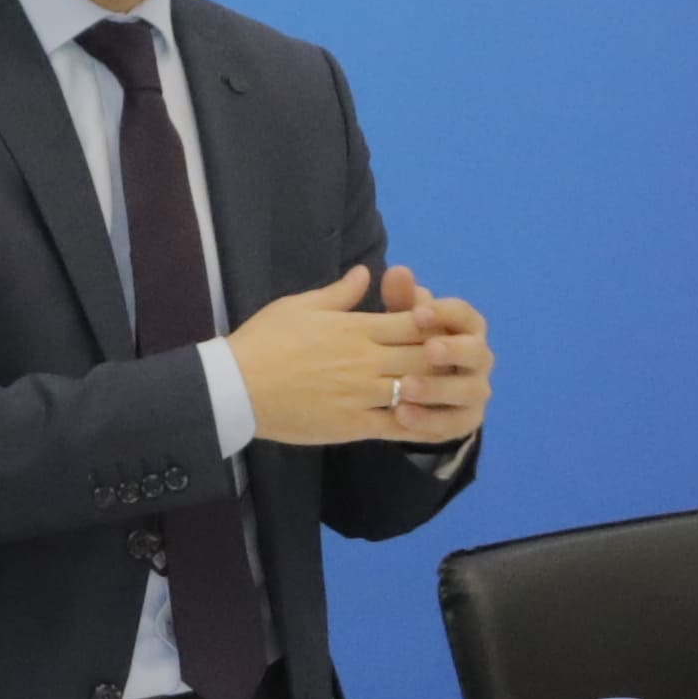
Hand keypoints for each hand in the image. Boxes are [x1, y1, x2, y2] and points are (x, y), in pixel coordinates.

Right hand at [231, 261, 487, 448]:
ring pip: (416, 390)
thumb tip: (366, 273)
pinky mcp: (354, 425)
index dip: (435, 324)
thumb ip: (339, 293)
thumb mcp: (300, 305)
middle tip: (460, 361)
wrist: (237, 388)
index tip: (445, 328)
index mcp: (356, 328)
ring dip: (436, 389)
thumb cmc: (265, 341)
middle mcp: (367, 360)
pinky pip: (397, 425)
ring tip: (451, 390)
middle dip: (444, 357)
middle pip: (424, 355)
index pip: (412, 323)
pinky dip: (418, 422)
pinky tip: (431, 421)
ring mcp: (363, 394)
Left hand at [383, 277, 494, 445]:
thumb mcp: (402, 321)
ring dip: (439, 389)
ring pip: (469, 391)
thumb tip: (398, 271)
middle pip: (476, 352)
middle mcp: (478, 358)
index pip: (464, 315)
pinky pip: (453, 424)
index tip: (417, 312)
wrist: (413, 389)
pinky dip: (429, 421)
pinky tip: (401, 415)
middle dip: (454, 350)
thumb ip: (401, 299)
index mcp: (466, 328)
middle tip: (428, 349)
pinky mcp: (465, 421)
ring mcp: (475, 391)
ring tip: (407, 387)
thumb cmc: (408, 343)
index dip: (444, 313)